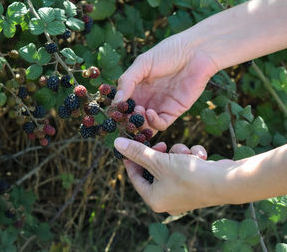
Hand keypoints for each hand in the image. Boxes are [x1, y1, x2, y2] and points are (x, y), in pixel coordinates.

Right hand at [114, 33, 218, 132]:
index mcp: (135, 88)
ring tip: (138, 112)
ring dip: (139, 124)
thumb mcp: (142, 64)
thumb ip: (127, 81)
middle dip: (126, 119)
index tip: (113, 110)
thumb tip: (116, 100)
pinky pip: (160, 125)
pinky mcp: (173, 112)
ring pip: (145, 125)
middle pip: (131, 118)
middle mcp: (145, 100)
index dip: (116, 110)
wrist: (195, 53)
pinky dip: (153, 123)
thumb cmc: (168, 53)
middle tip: (125, 114)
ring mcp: (158, 107)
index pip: (121, 105)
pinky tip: (149, 113)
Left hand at [114, 138, 236, 214]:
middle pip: (154, 170)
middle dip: (160, 154)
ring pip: (171, 165)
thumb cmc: (189, 175)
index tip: (133, 144)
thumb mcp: (158, 160)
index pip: (135, 177)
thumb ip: (137, 152)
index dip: (133, 159)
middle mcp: (167, 200)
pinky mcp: (196, 185)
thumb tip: (117, 144)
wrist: (226, 182)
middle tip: (161, 145)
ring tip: (187, 153)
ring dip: (178, 153)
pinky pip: (186, 167)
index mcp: (154, 199)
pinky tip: (200, 157)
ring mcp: (182, 194)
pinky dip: (191, 158)